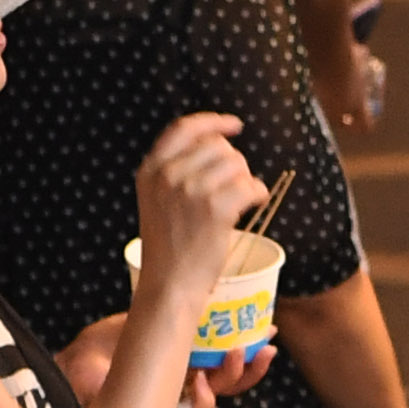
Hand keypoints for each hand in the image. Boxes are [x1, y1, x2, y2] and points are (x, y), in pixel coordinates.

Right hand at [130, 110, 267, 307]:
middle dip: (234, 163)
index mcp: (150, 170)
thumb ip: (175, 170)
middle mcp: (168, 175)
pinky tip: (254, 205)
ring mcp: (191, 190)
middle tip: (234, 188)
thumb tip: (217, 142)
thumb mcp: (158, 201)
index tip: (234, 125)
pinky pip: (251, 186)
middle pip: (218, 146)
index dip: (213, 122)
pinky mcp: (216, 208)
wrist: (169, 285)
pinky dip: (258, 194)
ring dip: (245, 180)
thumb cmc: (169, 248)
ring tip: (239, 201)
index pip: (184, 128)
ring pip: (237, 165)